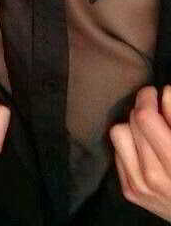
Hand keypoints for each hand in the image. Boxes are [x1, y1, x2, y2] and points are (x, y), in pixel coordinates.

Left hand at [110, 85, 170, 220]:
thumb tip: (165, 92)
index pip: (144, 117)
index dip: (148, 97)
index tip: (155, 92)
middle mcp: (154, 176)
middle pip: (133, 121)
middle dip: (144, 109)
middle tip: (157, 111)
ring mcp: (140, 186)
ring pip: (118, 132)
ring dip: (133, 127)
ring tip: (150, 131)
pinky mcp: (130, 191)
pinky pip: (117, 151)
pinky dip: (130, 145)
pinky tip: (146, 150)